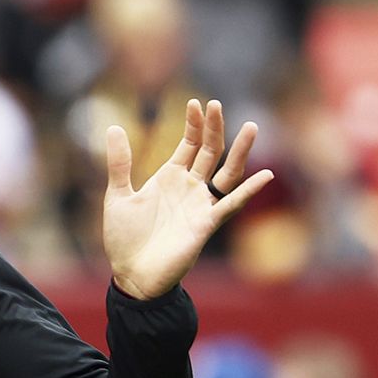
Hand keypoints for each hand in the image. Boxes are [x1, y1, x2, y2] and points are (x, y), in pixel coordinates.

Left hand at [103, 99, 273, 299]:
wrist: (131, 274)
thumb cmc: (124, 239)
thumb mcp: (118, 195)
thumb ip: (119, 163)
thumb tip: (112, 127)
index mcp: (169, 178)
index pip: (188, 145)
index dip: (193, 124)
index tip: (194, 103)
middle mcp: (189, 188)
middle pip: (209, 151)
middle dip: (213, 128)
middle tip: (216, 104)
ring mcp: (200, 205)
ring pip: (227, 172)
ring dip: (239, 151)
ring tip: (250, 127)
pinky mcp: (205, 224)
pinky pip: (231, 204)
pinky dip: (248, 191)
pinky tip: (265, 175)